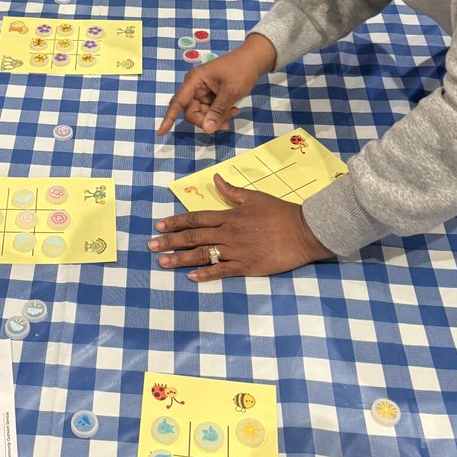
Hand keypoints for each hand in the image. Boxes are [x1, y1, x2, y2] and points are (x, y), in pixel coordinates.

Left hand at [148, 174, 331, 280]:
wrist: (304, 231)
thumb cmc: (280, 212)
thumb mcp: (255, 197)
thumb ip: (232, 191)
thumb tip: (216, 179)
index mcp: (229, 215)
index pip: (196, 218)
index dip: (176, 221)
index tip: (159, 225)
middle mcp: (228, 233)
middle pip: (194, 237)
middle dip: (170, 241)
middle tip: (151, 246)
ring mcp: (237, 251)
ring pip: (203, 255)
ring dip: (181, 259)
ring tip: (162, 263)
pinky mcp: (247, 267)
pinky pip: (222, 271)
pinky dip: (206, 275)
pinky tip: (191, 278)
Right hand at [158, 36, 276, 135]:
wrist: (255, 58)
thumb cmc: (241, 70)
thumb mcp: (231, 91)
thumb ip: (218, 111)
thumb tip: (206, 129)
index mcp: (194, 80)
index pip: (178, 103)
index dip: (169, 118)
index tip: (161, 133)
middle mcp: (194, 86)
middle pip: (191, 112)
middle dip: (206, 120)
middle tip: (225, 124)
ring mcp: (202, 90)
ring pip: (202, 113)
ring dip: (216, 118)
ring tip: (234, 113)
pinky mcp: (210, 94)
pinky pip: (210, 110)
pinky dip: (220, 114)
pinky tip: (233, 110)